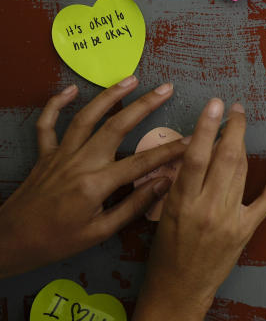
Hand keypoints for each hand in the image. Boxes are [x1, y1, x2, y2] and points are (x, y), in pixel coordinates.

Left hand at [0, 77, 186, 277]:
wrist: (13, 241)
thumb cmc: (58, 241)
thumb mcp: (100, 232)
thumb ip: (133, 206)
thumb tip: (163, 184)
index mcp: (96, 184)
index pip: (142, 163)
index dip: (170, 151)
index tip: (193, 141)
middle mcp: (80, 162)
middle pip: (116, 126)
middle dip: (144, 105)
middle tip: (165, 89)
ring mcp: (60, 155)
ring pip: (87, 117)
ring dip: (110, 96)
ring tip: (130, 79)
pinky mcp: (45, 155)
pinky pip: (48, 125)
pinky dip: (56, 104)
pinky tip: (71, 90)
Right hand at [134, 99, 265, 320]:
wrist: (179, 290)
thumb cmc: (165, 253)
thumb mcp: (162, 214)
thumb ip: (177, 185)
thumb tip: (192, 153)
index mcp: (180, 202)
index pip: (194, 155)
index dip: (206, 126)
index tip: (215, 105)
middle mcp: (207, 207)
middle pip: (224, 157)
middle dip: (231, 128)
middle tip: (234, 109)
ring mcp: (230, 219)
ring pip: (242, 171)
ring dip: (244, 143)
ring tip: (242, 124)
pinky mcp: (246, 230)